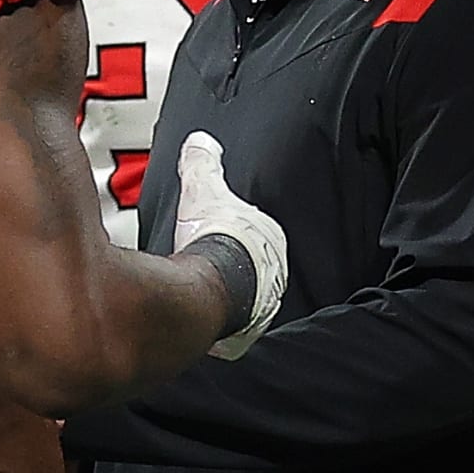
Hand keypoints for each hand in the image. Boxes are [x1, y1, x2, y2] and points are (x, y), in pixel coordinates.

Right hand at [173, 131, 287, 359]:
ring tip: (206, 289)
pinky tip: (204, 313)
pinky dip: (220, 319)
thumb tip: (200, 142)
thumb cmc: (214, 238)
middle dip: (238, 266)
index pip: (260, 233)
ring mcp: (261, 304)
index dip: (240, 232)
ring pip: (247, 297)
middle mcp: (273, 273)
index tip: (223, 233)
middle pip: (256, 267)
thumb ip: (202, 163)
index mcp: (270, 238)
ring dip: (230, 294)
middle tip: (212, 262)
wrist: (209, 284)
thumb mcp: (204, 188)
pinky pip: (234, 323)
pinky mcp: (243, 330)